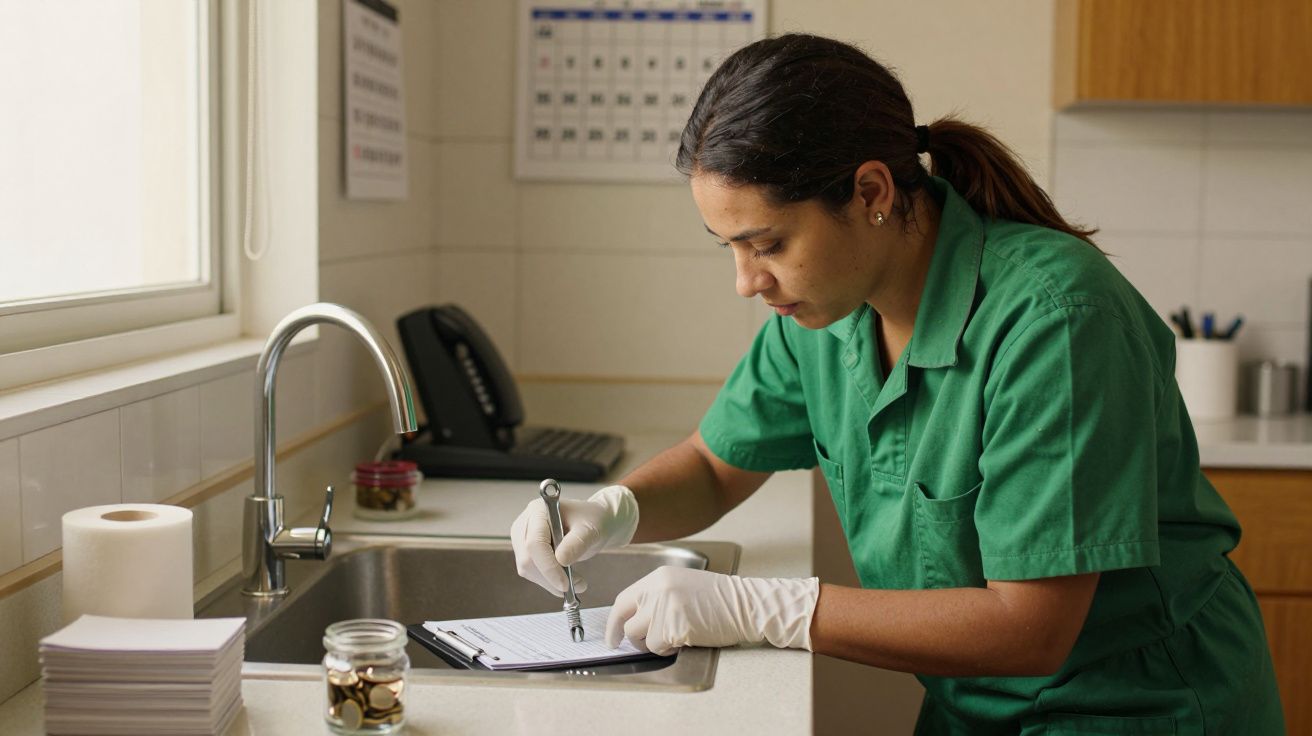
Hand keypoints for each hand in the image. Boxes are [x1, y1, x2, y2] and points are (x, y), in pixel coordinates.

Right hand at [511, 484, 638, 596]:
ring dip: (551, 582)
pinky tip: (566, 579)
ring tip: (577, 582)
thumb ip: (577, 542)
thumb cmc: (591, 520)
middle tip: (578, 585)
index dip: (548, 566)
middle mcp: (525, 523)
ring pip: (527, 569)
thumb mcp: (591, 529)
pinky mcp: (526, 552)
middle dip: (551, 577)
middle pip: (528, 558)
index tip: (565, 584)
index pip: (535, 542)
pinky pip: (532, 573)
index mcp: (538, 510)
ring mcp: (522, 538)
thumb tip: (561, 560)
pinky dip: (549, 581)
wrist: (591, 523)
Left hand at [604, 566, 819, 655]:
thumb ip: (657, 596)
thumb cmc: (720, 599)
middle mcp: (657, 590)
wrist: (746, 605)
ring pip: (640, 637)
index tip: (612, 635)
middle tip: (635, 644)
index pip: (623, 600)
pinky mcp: (674, 627)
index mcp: (659, 577)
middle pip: (627, 620)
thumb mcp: (683, 586)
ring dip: (653, 643)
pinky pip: (657, 647)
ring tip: (674, 636)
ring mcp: (664, 608)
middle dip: (630, 636)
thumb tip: (634, 619)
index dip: (614, 621)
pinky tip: (684, 639)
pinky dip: (668, 649)